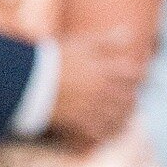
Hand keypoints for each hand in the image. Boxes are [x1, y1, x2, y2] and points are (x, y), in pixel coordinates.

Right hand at [46, 26, 145, 144]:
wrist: (28, 80)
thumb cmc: (55, 59)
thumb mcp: (82, 44)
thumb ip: (107, 40)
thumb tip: (129, 33)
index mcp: (105, 69)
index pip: (134, 74)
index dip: (137, 77)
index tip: (136, 79)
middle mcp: (103, 91)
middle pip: (129, 99)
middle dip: (131, 99)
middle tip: (131, 101)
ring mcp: (94, 109)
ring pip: (119, 118)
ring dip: (123, 118)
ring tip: (123, 118)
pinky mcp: (81, 124)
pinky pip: (101, 133)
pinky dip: (107, 133)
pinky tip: (107, 132)